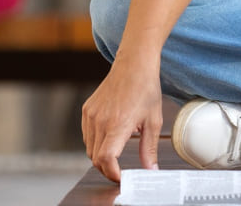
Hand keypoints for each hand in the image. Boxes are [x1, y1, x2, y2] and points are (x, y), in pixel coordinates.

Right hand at [81, 58, 165, 181]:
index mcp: (118, 124)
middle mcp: (101, 120)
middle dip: (107, 169)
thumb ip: (149, 149)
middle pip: (95, 158)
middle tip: (120, 171)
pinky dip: (95, 143)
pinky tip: (108, 139)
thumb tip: (150, 170)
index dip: (112, 173)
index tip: (121, 177)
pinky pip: (87, 135)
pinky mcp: (87, 109)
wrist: (134, 64)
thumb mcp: (153, 121)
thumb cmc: (145, 89)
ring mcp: (91, 114)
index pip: (106, 158)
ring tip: (115, 156)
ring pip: (89, 148)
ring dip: (100, 157)